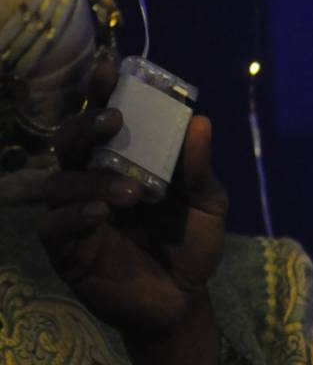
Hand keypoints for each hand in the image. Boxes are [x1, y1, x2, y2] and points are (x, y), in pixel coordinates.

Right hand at [37, 58, 227, 339]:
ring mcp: (76, 212)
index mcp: (125, 159)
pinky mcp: (66, 247)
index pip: (105, 118)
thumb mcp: (207, 201)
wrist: (183, 297)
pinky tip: (102, 213)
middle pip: (70, 140)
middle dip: (85, 123)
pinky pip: (53, 224)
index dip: (101, 91)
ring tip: (131, 191)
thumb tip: (200, 121)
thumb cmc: (190, 241)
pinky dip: (75, 214)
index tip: (109, 66)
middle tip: (112, 120)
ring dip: (91, 179)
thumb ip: (199, 167)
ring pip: (59, 181)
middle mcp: (93, 178)